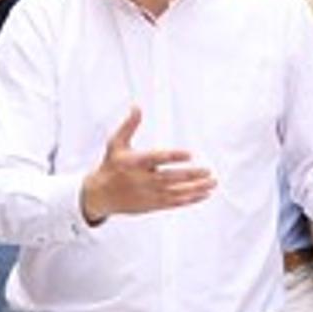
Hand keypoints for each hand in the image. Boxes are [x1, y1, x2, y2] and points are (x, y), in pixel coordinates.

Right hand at [81, 106, 214, 223]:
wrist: (100, 195)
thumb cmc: (111, 166)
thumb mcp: (116, 144)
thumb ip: (129, 126)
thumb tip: (137, 107)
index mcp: (134, 162)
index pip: (157, 158)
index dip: (174, 156)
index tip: (190, 154)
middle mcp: (142, 179)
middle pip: (170, 178)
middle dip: (191, 175)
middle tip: (208, 170)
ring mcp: (149, 194)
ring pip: (176, 192)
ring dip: (196, 188)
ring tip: (212, 182)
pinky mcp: (152, 205)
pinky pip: (175, 203)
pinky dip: (191, 199)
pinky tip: (203, 194)